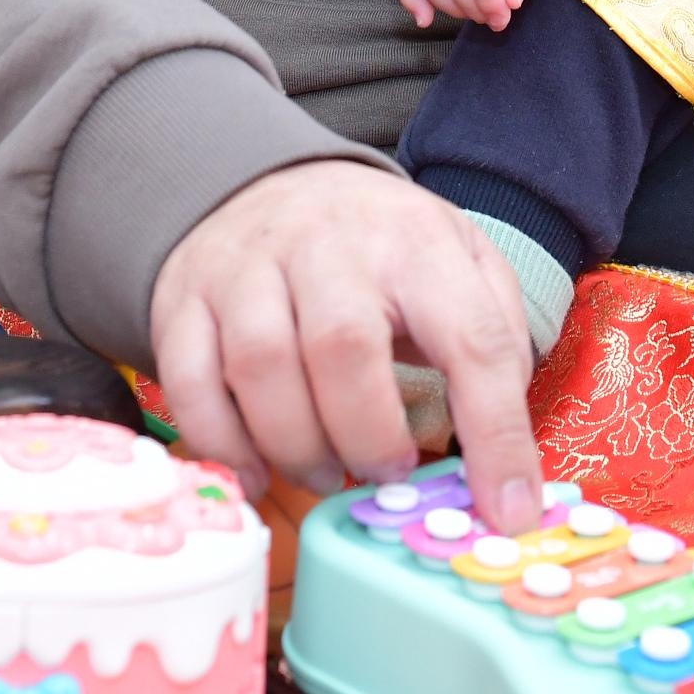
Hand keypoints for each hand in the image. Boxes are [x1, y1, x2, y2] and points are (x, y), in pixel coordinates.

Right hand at [150, 161, 541, 526]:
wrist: (275, 182)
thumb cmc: (380, 245)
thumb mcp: (459, 259)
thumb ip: (494, 336)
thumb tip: (508, 451)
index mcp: (417, 240)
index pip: (472, 338)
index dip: (496, 434)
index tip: (508, 511)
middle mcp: (328, 243)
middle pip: (344, 347)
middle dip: (370, 435)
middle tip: (387, 473)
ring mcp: (247, 266)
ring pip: (261, 365)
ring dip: (299, 446)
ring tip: (326, 470)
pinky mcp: (185, 297)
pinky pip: (190, 382)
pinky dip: (223, 445)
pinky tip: (258, 471)